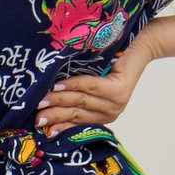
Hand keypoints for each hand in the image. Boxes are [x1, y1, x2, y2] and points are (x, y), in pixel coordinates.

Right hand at [34, 33, 157, 135]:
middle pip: (76, 115)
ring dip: (58, 101)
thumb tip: (45, 102)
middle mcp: (111, 113)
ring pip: (80, 101)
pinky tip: (57, 85)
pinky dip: (71, 85)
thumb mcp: (91, 82)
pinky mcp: (119, 90)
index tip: (40, 129)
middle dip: (54, 116)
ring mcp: (116, 103)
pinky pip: (89, 87)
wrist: (139, 45)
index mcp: (103, 115)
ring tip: (41, 100)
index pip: (77, 124)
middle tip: (36, 116)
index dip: (58, 126)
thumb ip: (75, 94)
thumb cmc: (111, 61)